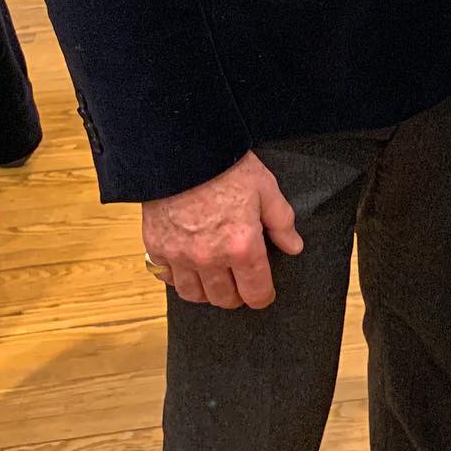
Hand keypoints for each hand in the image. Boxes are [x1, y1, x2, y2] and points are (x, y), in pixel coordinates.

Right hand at [142, 150, 302, 309]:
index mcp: (242, 246)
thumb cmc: (227, 166)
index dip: (263, 295)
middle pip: (225, 299)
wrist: (181, 150)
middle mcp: (211, 259)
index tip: (264, 292)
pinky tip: (187, 265)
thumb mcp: (265, 187)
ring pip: (195, 295)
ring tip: (214, 279)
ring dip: (207, 291)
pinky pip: (168, 278)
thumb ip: (281, 221)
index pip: (255, 293)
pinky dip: (179, 277)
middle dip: (237, 295)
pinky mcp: (157, 248)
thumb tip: (294, 247)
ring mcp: (180, 256)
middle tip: (240, 282)